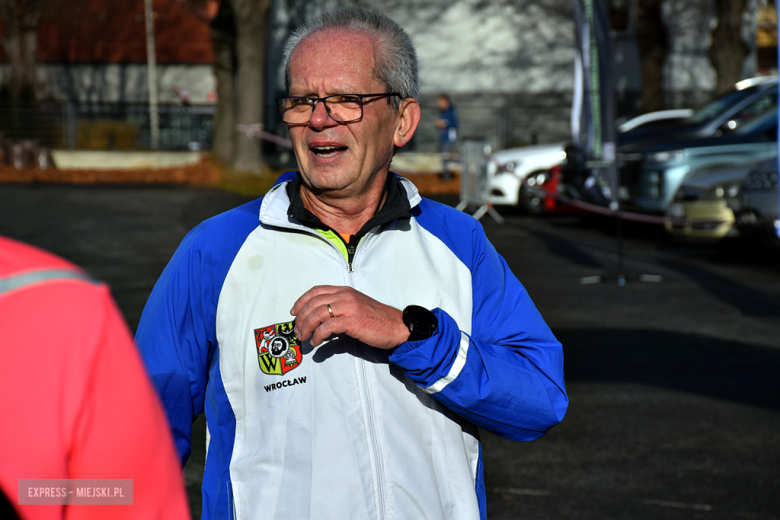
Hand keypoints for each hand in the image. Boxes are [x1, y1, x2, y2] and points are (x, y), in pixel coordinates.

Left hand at [290, 285, 409, 348]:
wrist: (397, 326)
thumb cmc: (378, 320)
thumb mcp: (356, 307)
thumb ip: (339, 308)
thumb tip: (321, 321)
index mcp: (345, 291)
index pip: (316, 290)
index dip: (301, 300)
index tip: (294, 312)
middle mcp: (345, 296)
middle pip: (313, 302)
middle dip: (301, 317)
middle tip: (298, 330)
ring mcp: (349, 307)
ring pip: (317, 313)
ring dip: (307, 327)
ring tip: (305, 337)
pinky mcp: (353, 321)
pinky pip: (328, 326)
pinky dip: (318, 335)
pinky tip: (317, 342)